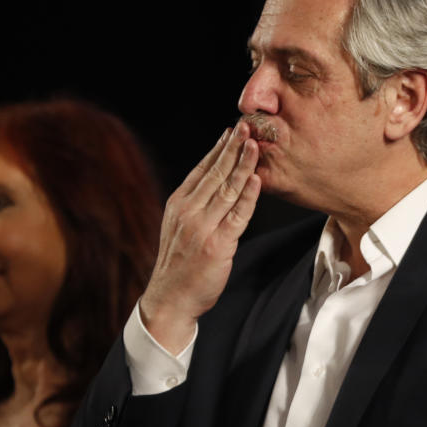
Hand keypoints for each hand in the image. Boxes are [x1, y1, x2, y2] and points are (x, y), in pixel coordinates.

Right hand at [140, 121, 260, 353]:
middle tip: (246, 126)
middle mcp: (188, 212)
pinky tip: (256, 180)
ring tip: (254, 144)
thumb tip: (216, 182)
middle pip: (215, 173)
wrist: (170, 299)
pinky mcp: (217, 245)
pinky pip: (237, 216)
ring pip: (227, 190)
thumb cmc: (179, 265)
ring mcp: (202, 228)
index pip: (201, 169)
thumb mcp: (179, 227)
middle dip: (232, 148)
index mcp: (178, 204)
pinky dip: (248, 197)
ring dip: (242, 165)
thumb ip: (195, 205)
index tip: (231, 131)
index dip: (217, 149)